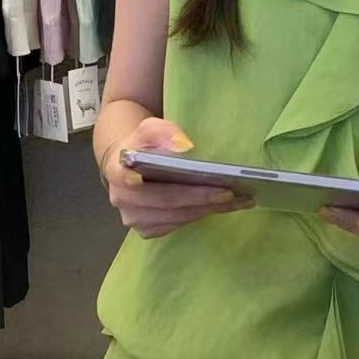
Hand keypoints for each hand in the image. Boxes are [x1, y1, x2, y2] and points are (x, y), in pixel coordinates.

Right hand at [99, 116, 253, 239]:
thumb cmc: (140, 145)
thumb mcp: (148, 128)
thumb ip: (161, 132)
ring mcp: (135, 220)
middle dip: (206, 201)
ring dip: (209, 210)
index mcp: (119, 175)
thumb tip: (184, 146)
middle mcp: (124, 203)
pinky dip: (202, 215)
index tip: (218, 187)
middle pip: (172, 207)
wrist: (125, 164)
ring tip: (239, 200)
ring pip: (178, 219)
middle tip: (236, 194)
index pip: (157, 189)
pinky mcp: (147, 230)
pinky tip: (223, 206)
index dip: (188, 192)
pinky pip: (178, 226)